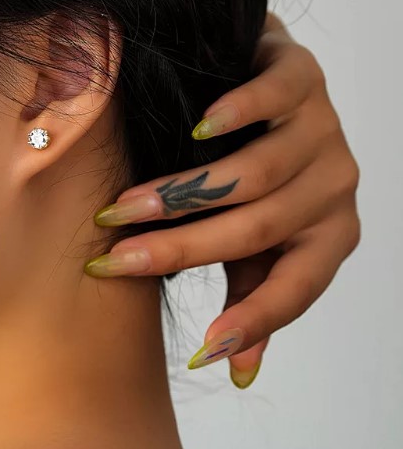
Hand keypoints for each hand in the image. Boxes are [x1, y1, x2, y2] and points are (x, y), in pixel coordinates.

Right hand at [84, 11, 360, 388]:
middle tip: (115, 258)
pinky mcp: (304, 76)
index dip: (253, 320)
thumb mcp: (258, 241)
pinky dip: (238, 114)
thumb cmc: (264, 178)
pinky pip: (277, 96)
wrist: (273, 96)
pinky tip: (199, 129)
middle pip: (257, 228)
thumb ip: (252, 294)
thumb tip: (238, 372)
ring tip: (125, 206)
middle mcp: (333, 185)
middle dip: (179, 248)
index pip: (297, 287)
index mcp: (329, 234)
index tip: (203, 348)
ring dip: (181, 194)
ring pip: (255, 173)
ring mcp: (321, 128)